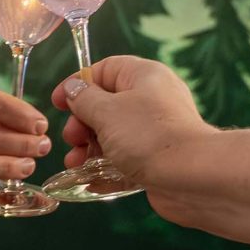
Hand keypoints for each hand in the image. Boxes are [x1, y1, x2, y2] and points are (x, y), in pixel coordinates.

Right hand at [50, 56, 213, 188]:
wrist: (192, 177)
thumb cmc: (148, 136)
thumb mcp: (107, 111)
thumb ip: (84, 99)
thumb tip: (74, 89)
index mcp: (144, 76)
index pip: (105, 69)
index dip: (78, 84)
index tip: (58, 103)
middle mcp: (152, 100)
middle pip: (107, 104)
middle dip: (82, 122)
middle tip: (72, 139)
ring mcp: (156, 131)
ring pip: (114, 134)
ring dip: (90, 148)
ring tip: (76, 163)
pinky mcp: (157, 159)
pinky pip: (125, 158)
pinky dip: (106, 167)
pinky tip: (89, 179)